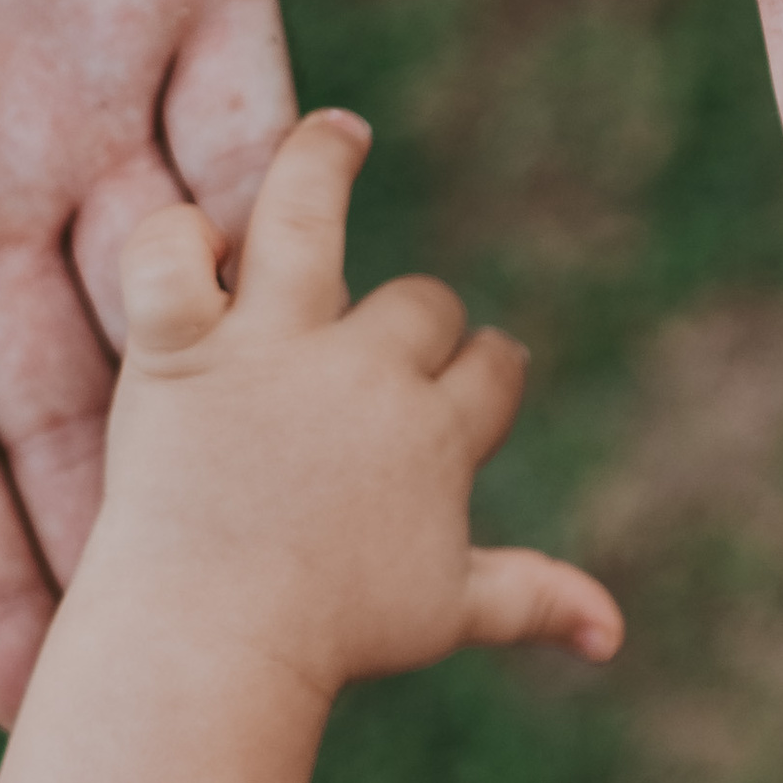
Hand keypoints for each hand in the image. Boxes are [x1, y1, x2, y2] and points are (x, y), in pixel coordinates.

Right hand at [0, 0, 292, 721]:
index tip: (23, 717)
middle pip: (65, 412)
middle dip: (122, 560)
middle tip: (193, 709)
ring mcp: (79, 46)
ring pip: (191, 299)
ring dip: (248, 432)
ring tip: (330, 573)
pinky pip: (274, 115)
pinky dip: (321, 222)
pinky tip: (373, 341)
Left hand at [101, 111, 620, 702]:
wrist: (218, 648)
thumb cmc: (332, 640)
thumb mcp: (444, 614)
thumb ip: (533, 599)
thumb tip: (614, 636)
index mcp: (438, 433)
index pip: (491, 368)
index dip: (488, 368)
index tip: (481, 371)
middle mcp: (364, 372)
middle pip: (418, 304)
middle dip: (415, 319)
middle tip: (386, 341)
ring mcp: (268, 351)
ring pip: (301, 212)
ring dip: (320, 160)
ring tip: (337, 134)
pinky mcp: (178, 349)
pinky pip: (168, 253)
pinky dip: (176, 237)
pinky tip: (196, 246)